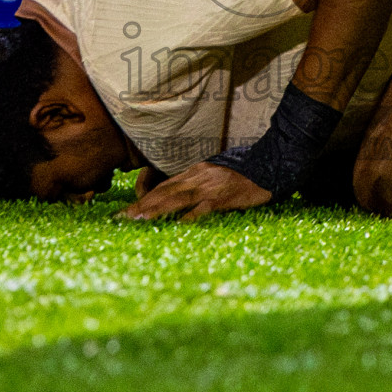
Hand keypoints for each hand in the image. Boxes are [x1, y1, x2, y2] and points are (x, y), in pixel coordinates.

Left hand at [120, 162, 273, 220]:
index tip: (129, 210)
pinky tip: (175, 226)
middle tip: (122, 219)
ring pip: (176, 199)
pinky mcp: (223, 197)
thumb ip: (200, 186)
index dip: (144, 198)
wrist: (270, 165)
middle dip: (142, 206)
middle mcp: (198, 177)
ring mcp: (210, 186)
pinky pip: (202, 209)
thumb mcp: (216, 175)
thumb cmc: (245, 174)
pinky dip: (188, 217)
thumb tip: (183, 202)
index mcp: (195, 172)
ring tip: (138, 221)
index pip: (163, 186)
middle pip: (164, 192)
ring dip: (155, 211)